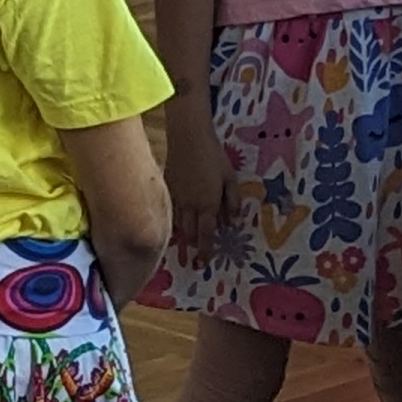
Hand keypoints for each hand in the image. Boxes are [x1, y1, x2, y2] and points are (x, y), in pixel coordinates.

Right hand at [164, 120, 227, 262]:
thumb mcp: (230, 178)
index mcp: (207, 204)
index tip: (203, 263)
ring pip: (178, 225)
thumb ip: (232, 201)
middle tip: (198, 255)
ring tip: (189, 242)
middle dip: (194, 246)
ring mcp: (176, 198)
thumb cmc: (214, 156)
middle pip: (190, 233)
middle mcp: (190, 206)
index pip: (206, 234)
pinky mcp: (168, 189)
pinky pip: (171, 212)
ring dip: (185, 235)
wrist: (188, 138)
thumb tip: (233, 222)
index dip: (205, 250)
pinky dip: (176, 221)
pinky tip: (180, 221)